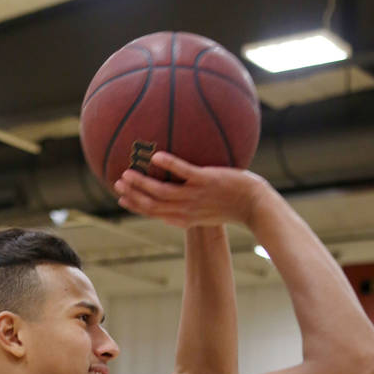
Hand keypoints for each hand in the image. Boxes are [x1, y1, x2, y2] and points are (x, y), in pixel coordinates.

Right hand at [114, 152, 266, 228]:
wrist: (256, 205)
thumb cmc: (235, 205)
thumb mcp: (210, 210)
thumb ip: (194, 203)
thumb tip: (184, 188)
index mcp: (185, 218)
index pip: (154, 213)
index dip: (136, 206)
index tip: (122, 199)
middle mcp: (187, 209)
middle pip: (152, 205)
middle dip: (133, 196)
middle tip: (117, 184)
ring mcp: (195, 195)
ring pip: (161, 192)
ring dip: (142, 183)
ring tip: (127, 173)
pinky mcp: (206, 180)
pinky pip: (184, 172)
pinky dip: (169, 165)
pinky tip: (157, 155)